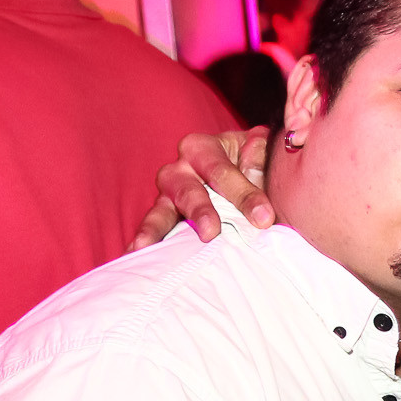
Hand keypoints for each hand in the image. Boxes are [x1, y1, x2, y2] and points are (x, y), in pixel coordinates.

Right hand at [132, 127, 273, 250]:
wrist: (246, 171)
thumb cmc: (253, 161)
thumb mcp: (260, 151)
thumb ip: (260, 160)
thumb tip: (255, 174)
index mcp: (203, 148)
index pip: (221, 171)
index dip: (243, 194)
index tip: (264, 218)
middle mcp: (180, 169)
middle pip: (188, 191)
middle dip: (200, 212)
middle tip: (211, 232)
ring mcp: (168, 194)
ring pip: (162, 210)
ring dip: (158, 228)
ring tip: (145, 245)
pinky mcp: (164, 216)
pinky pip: (154, 227)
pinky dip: (146, 239)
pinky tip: (136, 252)